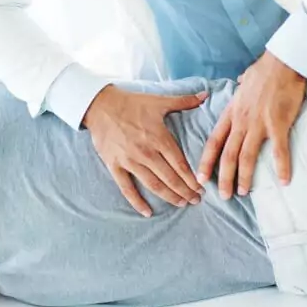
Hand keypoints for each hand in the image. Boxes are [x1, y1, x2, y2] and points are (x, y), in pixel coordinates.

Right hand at [83, 86, 207, 216]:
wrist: (100, 105)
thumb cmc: (132, 103)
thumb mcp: (159, 101)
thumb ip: (184, 101)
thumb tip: (205, 94)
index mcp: (159, 138)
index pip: (180, 164)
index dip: (191, 179)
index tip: (201, 189)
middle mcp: (146, 152)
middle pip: (170, 178)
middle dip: (185, 191)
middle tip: (196, 201)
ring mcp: (130, 161)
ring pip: (153, 185)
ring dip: (169, 196)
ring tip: (181, 204)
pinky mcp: (115, 165)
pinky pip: (127, 188)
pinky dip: (137, 202)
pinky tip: (148, 212)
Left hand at [198, 51, 306, 198]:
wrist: (282, 62)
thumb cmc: (265, 70)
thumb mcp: (245, 80)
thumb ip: (240, 87)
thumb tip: (240, 82)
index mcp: (232, 112)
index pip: (214, 141)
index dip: (206, 161)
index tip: (200, 177)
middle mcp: (241, 121)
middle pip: (228, 154)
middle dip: (224, 178)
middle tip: (224, 196)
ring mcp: (259, 123)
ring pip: (247, 156)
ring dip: (245, 177)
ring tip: (244, 192)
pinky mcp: (278, 124)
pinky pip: (279, 150)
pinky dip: (282, 167)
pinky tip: (284, 181)